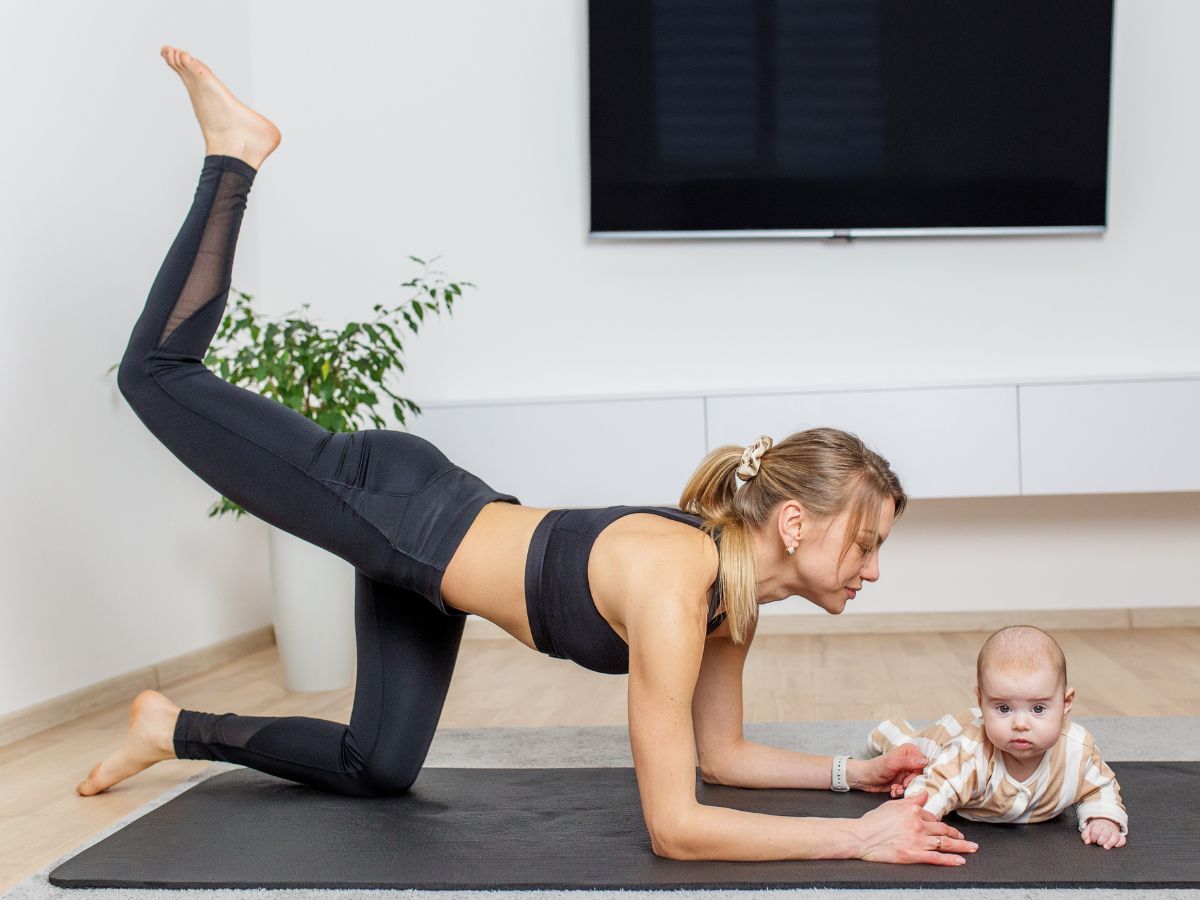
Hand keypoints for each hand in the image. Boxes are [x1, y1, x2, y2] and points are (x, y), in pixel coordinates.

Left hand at [854, 744, 927, 794]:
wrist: (865, 778)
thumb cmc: (876, 767)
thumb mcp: (892, 764)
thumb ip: (908, 762)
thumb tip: (925, 761)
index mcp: (910, 751)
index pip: (924, 765)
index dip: (917, 775)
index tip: (907, 781)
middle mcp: (911, 760)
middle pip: (921, 776)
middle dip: (910, 784)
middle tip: (901, 786)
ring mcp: (908, 771)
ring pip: (915, 784)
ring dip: (905, 789)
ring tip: (895, 788)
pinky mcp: (905, 780)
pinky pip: (909, 789)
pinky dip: (901, 792)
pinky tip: (893, 790)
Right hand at [855, 792, 978, 865]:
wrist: (861, 836)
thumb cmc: (873, 821)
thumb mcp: (892, 805)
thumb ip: (911, 800)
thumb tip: (924, 793)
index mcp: (913, 811)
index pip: (932, 817)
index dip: (940, 823)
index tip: (946, 828)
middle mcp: (918, 825)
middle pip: (943, 830)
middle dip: (958, 835)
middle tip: (968, 839)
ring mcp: (917, 841)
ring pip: (945, 844)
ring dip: (961, 846)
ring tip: (971, 848)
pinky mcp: (913, 855)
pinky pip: (936, 858)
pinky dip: (950, 860)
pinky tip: (960, 860)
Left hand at [1081, 817, 1125, 848]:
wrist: (1105, 822)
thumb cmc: (1095, 829)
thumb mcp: (1088, 830)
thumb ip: (1085, 836)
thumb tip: (1087, 842)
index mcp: (1098, 825)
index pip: (1096, 831)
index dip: (1093, 837)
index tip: (1093, 840)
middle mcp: (1107, 828)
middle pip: (1105, 834)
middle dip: (1101, 841)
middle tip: (1099, 844)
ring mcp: (1115, 832)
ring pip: (1115, 836)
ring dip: (1110, 842)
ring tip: (1106, 847)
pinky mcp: (1120, 836)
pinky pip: (1123, 839)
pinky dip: (1120, 843)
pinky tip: (1116, 846)